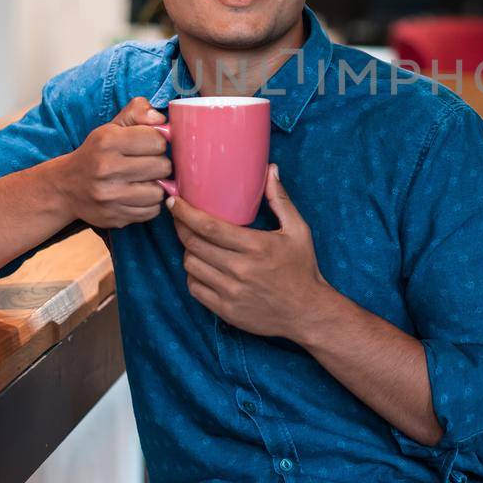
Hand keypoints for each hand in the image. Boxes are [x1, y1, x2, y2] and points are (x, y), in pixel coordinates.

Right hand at [51, 97, 171, 227]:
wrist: (66, 187)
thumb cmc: (97, 153)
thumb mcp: (112, 127)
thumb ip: (138, 112)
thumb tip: (161, 120)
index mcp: (108, 141)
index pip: (157, 141)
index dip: (158, 142)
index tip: (149, 145)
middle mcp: (106, 168)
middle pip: (162, 167)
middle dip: (160, 164)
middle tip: (148, 164)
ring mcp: (109, 196)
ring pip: (159, 192)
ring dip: (156, 186)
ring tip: (144, 180)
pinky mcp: (113, 216)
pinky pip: (151, 212)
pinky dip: (149, 204)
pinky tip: (137, 195)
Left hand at [170, 164, 338, 340]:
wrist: (307, 312)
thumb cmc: (302, 269)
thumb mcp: (298, 230)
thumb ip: (280, 200)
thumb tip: (270, 169)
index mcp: (255, 246)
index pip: (208, 226)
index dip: (185, 212)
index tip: (174, 201)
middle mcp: (240, 269)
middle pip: (194, 244)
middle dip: (181, 227)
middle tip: (179, 217)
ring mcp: (231, 291)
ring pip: (191, 266)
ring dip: (187, 251)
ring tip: (193, 242)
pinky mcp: (226, 310)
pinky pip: (195, 288)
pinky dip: (193, 275)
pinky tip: (201, 266)